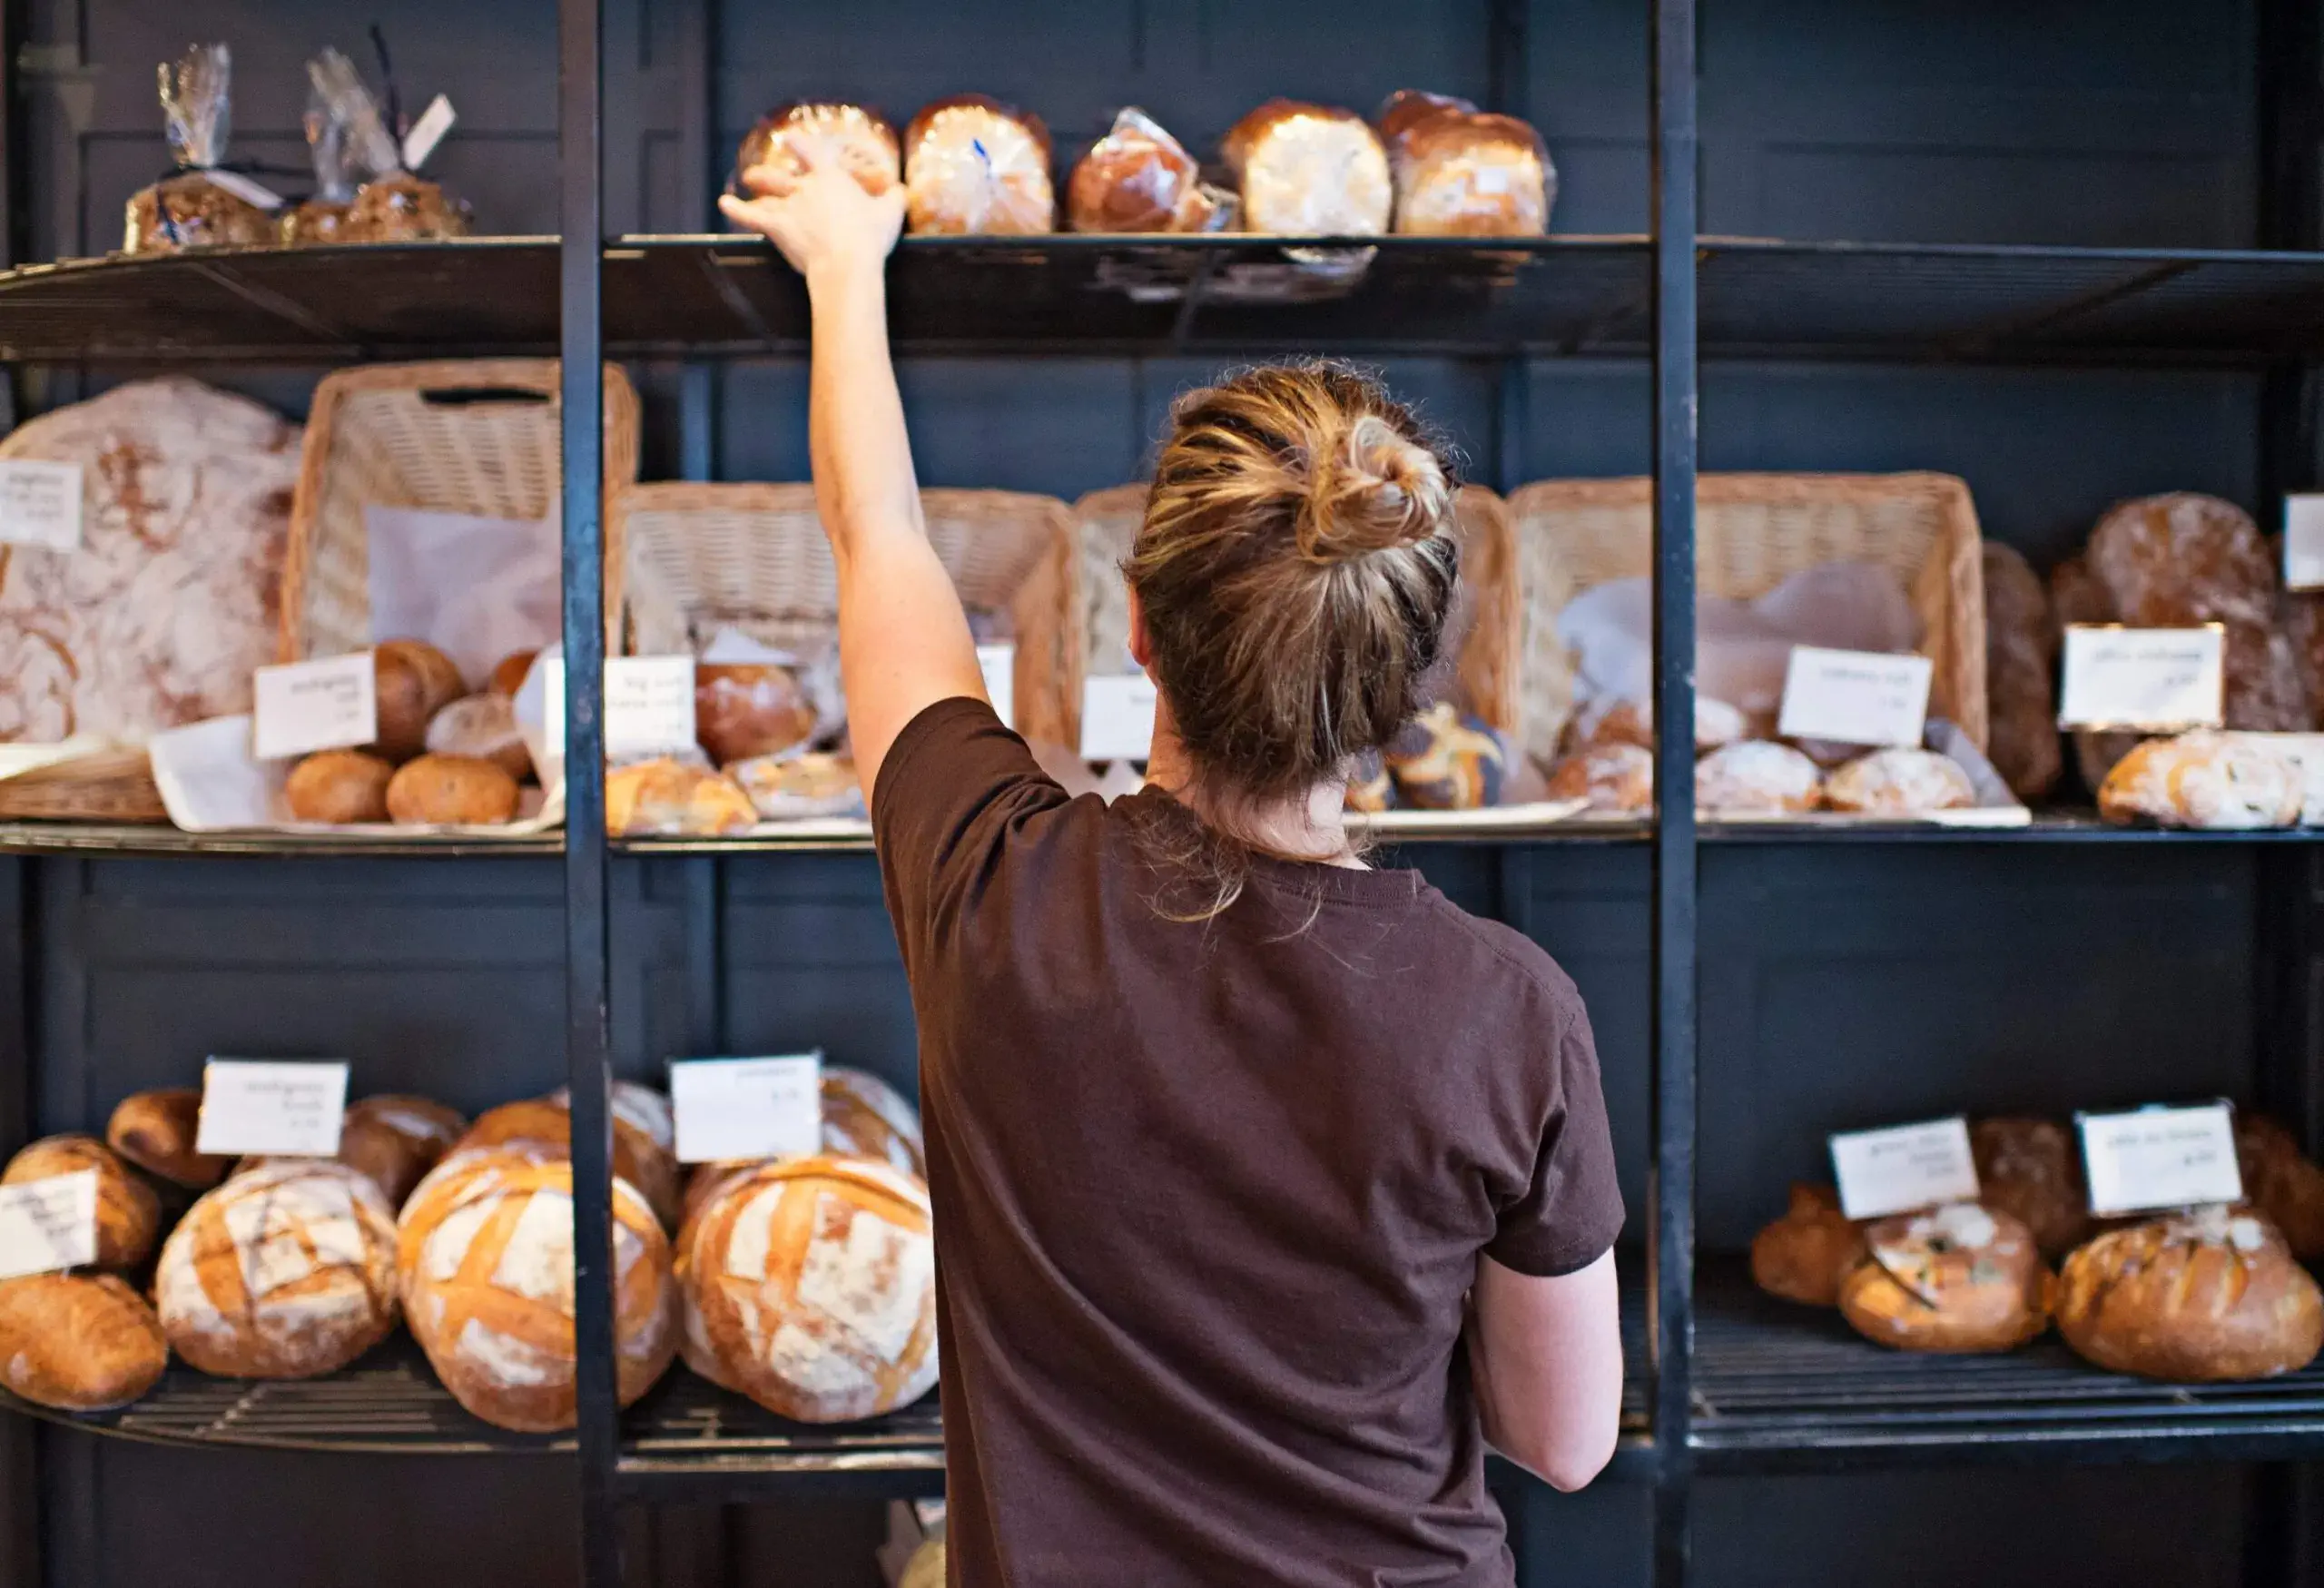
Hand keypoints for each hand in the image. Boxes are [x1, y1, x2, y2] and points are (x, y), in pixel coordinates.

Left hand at [719, 146, 904, 283]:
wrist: (847, 263)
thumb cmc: (870, 237)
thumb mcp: (891, 214)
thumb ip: (894, 197)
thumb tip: (900, 189)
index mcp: (831, 178)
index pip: (811, 153)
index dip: (799, 145)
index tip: (789, 138)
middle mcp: (806, 188)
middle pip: (783, 175)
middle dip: (771, 173)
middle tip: (761, 173)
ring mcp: (789, 207)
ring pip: (767, 193)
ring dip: (756, 186)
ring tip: (747, 182)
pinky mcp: (777, 227)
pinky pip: (752, 217)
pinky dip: (737, 209)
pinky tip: (723, 203)